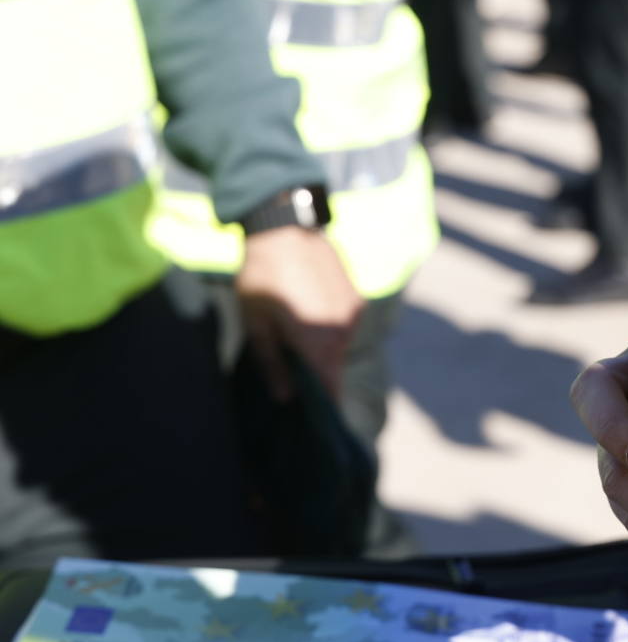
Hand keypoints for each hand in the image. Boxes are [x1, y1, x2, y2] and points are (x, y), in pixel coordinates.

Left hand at [236, 226, 362, 400]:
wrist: (284, 227)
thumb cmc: (261, 277)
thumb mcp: (256, 323)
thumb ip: (272, 364)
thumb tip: (286, 398)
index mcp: (319, 343)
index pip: (331, 389)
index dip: (324, 406)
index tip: (312, 415)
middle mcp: (344, 332)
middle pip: (335, 367)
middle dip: (317, 372)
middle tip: (292, 366)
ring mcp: (354, 313)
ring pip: (340, 344)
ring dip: (323, 346)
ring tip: (297, 329)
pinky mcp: (356, 297)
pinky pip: (345, 323)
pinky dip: (330, 325)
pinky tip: (309, 307)